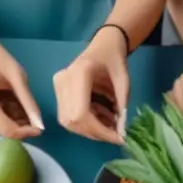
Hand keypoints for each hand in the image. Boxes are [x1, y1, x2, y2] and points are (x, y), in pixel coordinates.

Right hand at [0, 29, 42, 138]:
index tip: (39, 128)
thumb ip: (28, 102)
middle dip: (19, 128)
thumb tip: (39, 125)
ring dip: (14, 123)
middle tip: (33, 118)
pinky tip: (13, 107)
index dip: (23, 132)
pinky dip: (7, 118)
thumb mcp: (18, 77)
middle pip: (0, 130)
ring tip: (23, 109)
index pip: (4, 127)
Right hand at [54, 27, 128, 143]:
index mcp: (79, 74)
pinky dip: (88, 123)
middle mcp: (62, 81)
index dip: (99, 131)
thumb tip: (121, 132)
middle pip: (73, 121)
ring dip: (92, 130)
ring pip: (69, 122)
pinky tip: (103, 118)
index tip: (118, 137)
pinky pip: (69, 116)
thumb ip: (122, 106)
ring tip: (111, 125)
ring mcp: (58, 87)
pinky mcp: (59, 92)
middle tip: (116, 135)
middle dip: (96, 133)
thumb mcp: (124, 80)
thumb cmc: (114, 58)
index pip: (81, 114)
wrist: (103, 44)